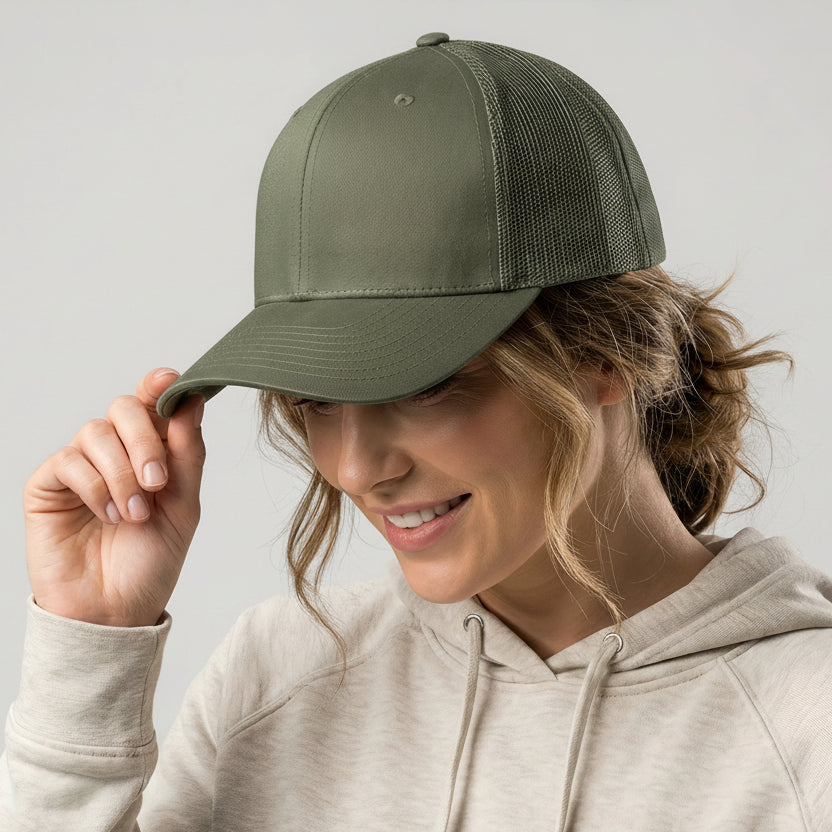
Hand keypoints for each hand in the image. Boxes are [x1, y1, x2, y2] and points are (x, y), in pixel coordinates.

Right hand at [22, 368, 205, 626]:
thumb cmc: (151, 560)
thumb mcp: (184, 505)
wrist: (116, 609)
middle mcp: (116, 451)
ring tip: (134, 514)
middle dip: (145, 441)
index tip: (169, 382)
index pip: (153, 403)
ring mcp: (81, 466)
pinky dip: (96, 487)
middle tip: (158, 483)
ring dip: (122, 473)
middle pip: (125, 408)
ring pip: (96, 432)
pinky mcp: (49, 484)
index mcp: (152, 451)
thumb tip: (191, 399)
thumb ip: (187, 453)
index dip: (159, 385)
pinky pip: (69, 461)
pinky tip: (108, 516)